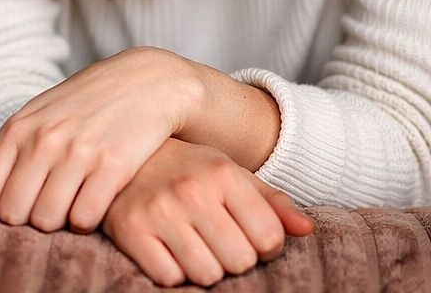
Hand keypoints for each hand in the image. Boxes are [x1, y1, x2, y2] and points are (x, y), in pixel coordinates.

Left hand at [0, 47, 201, 231]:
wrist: (146, 82)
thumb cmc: (82, 105)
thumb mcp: (35, 121)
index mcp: (19, 128)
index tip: (13, 204)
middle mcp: (44, 140)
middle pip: (12, 214)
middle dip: (25, 219)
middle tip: (45, 206)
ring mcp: (78, 153)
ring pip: (46, 221)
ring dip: (57, 221)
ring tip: (70, 202)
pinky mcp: (113, 167)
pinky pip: (84, 219)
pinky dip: (86, 218)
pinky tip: (93, 199)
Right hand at [102, 139, 313, 286]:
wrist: (124, 154)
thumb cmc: (185, 169)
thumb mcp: (229, 173)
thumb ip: (271, 202)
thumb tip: (307, 230)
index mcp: (222, 172)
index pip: (269, 238)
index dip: (262, 244)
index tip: (242, 231)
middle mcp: (191, 189)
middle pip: (239, 261)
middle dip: (231, 257)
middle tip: (212, 237)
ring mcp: (158, 209)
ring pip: (205, 275)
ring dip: (201, 267)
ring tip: (189, 242)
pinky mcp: (130, 228)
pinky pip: (168, 278)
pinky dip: (170, 270)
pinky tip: (163, 246)